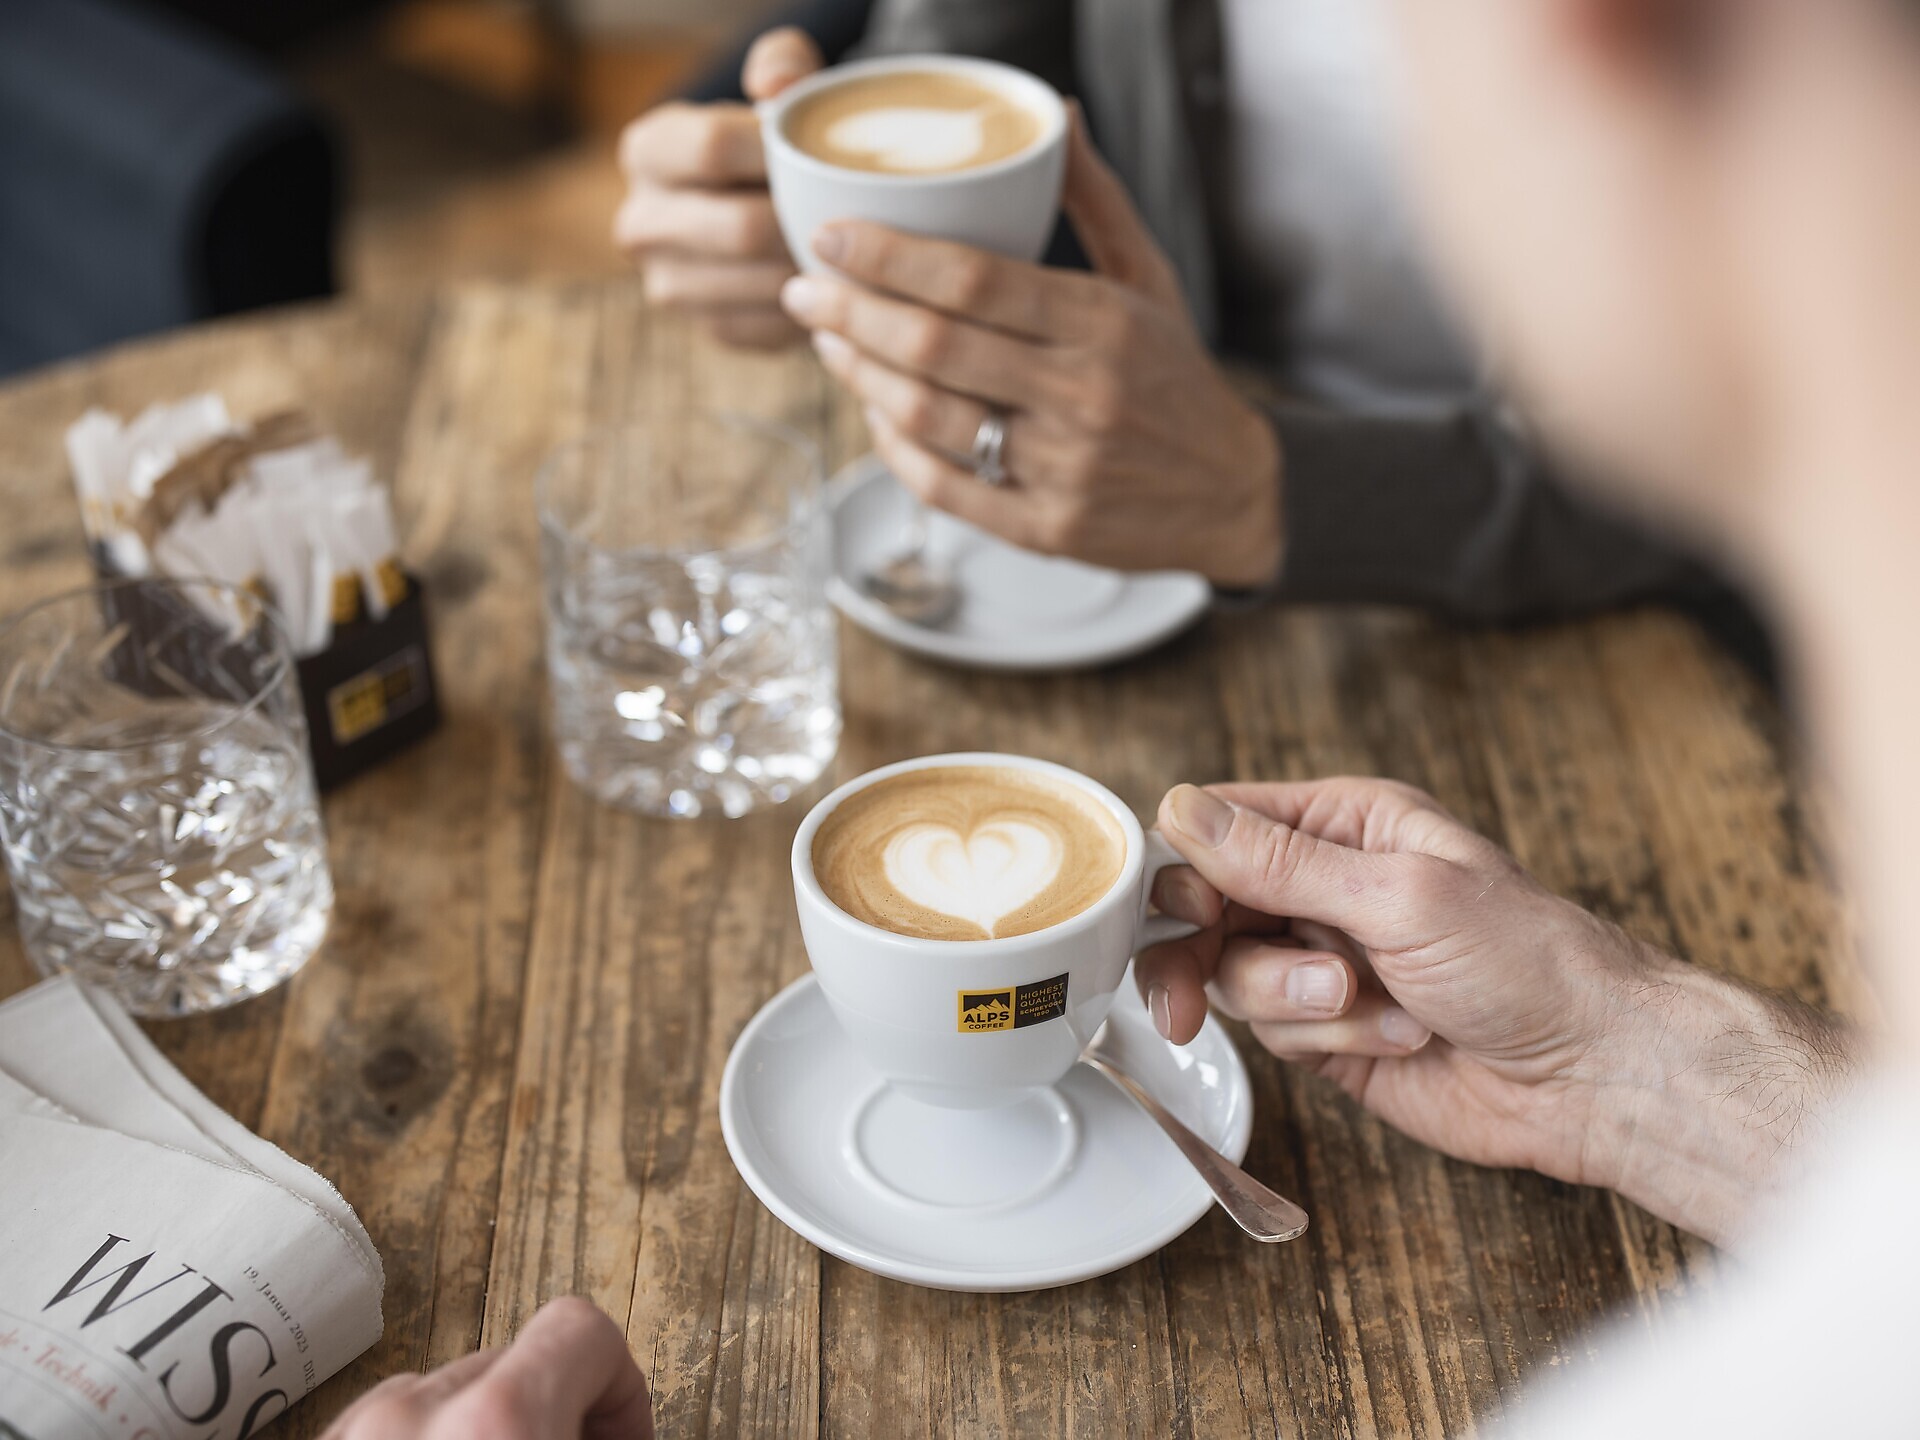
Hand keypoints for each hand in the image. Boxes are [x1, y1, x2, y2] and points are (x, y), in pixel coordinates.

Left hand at [321, 1297, 652, 1439]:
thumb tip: (612, 1422)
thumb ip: (604, 1430)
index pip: (581, 1330)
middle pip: (510, 1364)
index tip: (626, 1436)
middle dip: (552, 1409)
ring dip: (482, 1430)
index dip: (623, 1387)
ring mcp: (345, 1436)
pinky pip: (381, 1429)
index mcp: (493, 1423)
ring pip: (437, 1399)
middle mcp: (406, 1418)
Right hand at [614, 29, 819, 348]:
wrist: (761, 212)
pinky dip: (810, 308)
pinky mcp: (708, 330)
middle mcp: (641, 223)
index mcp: (647, 150)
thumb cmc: (772, 144)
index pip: (713, 148)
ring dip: (811, 269)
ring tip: (847, 249)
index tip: (819, 153)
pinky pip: (769, 326)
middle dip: (803, 222)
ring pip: (759, 284)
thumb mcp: (775, 90)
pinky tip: (831, 283)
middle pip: (740, 228)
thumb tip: (776, 89)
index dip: (777, 153)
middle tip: (851, 213)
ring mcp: (668, 285)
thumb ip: (781, 66)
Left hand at [779, 111, 1283, 587]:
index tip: (832, 237)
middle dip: (850, 312)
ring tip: (827, 340)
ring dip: (859, 376)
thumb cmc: (1174, 377)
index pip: (974, 280)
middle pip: (934, 347)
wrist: (1231, 492)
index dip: (890, 256)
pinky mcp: (1044, 530)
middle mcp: (1081, 396)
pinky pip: (942, 487)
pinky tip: (872, 410)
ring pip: (928, 417)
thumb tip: (1056, 117)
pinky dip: (893, 447)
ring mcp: (1061, 469)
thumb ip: (1096, 200)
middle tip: (804, 287)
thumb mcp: (1148, 279)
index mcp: (1102, 324)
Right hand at [1139, 779, 1854, 1244]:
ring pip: (1231, 973)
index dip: (1189, 867)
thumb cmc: (1528, 961)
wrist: (1591, 1074)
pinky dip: (1325, 1038)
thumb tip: (1180, 809)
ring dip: (1288, 999)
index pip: (1221, 823)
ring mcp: (1320, 961)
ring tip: (1361, 1002)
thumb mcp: (1397, 894)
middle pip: (1204, 904)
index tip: (1193, 910)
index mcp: (1344, 824)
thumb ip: (1279, 860)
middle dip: (1205, 950)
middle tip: (1192, 994)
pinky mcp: (1326, 1031)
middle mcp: (1324, 886)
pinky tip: (1397, 1033)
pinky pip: (1272, 1033)